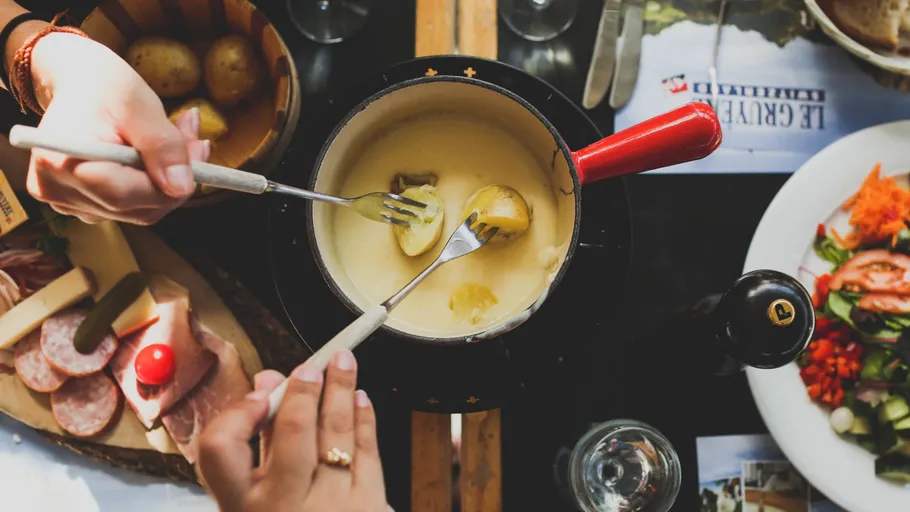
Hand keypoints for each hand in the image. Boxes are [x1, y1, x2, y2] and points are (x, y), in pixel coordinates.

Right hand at [24, 33, 207, 224]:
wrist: (78, 84)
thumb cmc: (102, 85)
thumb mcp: (138, 105)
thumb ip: (162, 146)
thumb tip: (182, 187)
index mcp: (59, 164)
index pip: (124, 195)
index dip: (169, 181)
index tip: (199, 149)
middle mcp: (58, 191)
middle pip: (137, 207)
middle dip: (175, 178)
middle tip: (196, 140)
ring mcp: (69, 204)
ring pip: (141, 210)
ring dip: (169, 180)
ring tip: (180, 138)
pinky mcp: (84, 206)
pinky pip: (133, 207)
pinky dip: (154, 184)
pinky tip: (160, 156)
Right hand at [198, 350, 389, 511]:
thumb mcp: (253, 499)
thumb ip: (258, 442)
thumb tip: (268, 383)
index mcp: (242, 506)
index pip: (220, 449)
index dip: (237, 413)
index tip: (258, 393)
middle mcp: (282, 507)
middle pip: (292, 432)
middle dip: (306, 390)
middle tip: (314, 364)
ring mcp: (329, 507)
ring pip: (337, 434)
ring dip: (342, 391)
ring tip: (345, 363)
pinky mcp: (368, 507)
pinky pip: (369, 452)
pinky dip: (364, 420)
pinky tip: (361, 399)